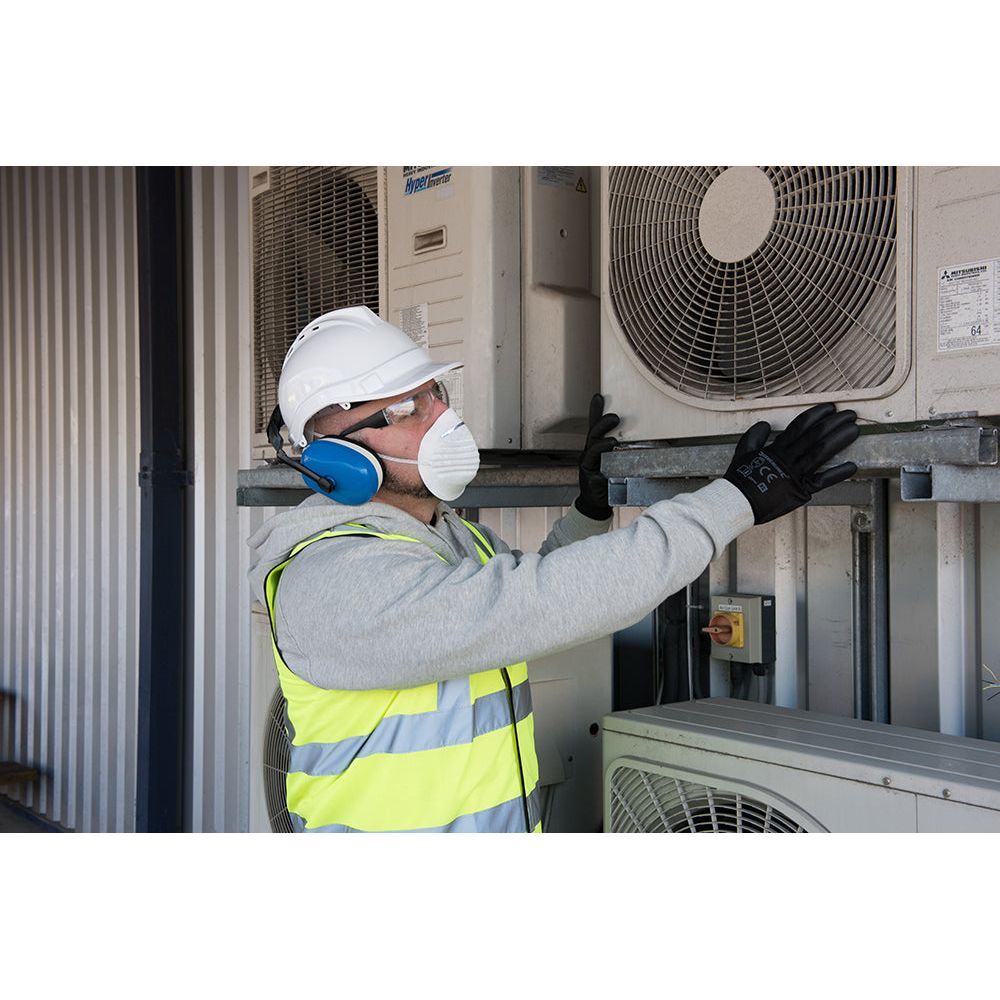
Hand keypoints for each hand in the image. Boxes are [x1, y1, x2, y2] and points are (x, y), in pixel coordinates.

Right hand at [575, 393, 620, 520]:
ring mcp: (587, 465)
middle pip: (592, 434)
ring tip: (613, 441)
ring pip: (592, 449)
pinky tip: (608, 456)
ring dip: (602, 443)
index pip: (595, 426)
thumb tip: (651, 442)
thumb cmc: (608, 482)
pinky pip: (593, 466)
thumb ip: (627, 452)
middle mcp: (589, 454)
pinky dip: (600, 459)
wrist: (596, 503)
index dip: (595, 411)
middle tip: (614, 417)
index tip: (598, 397)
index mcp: (596, 448)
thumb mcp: (617, 464)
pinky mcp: (588, 476)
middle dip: (601, 423)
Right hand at [723, 403, 859, 524]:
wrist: (737, 502)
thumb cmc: (740, 480)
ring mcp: (795, 474)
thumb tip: (765, 425)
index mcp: (776, 449)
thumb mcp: (743, 453)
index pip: (799, 426)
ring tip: (853, 430)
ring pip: (821, 452)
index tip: (829, 408)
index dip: (816, 415)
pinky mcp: (800, 491)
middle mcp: (788, 459)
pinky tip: (852, 466)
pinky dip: (837, 473)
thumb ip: (754, 437)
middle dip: (834, 423)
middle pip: (815, 435)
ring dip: (839, 440)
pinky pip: (822, 481)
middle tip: (849, 415)